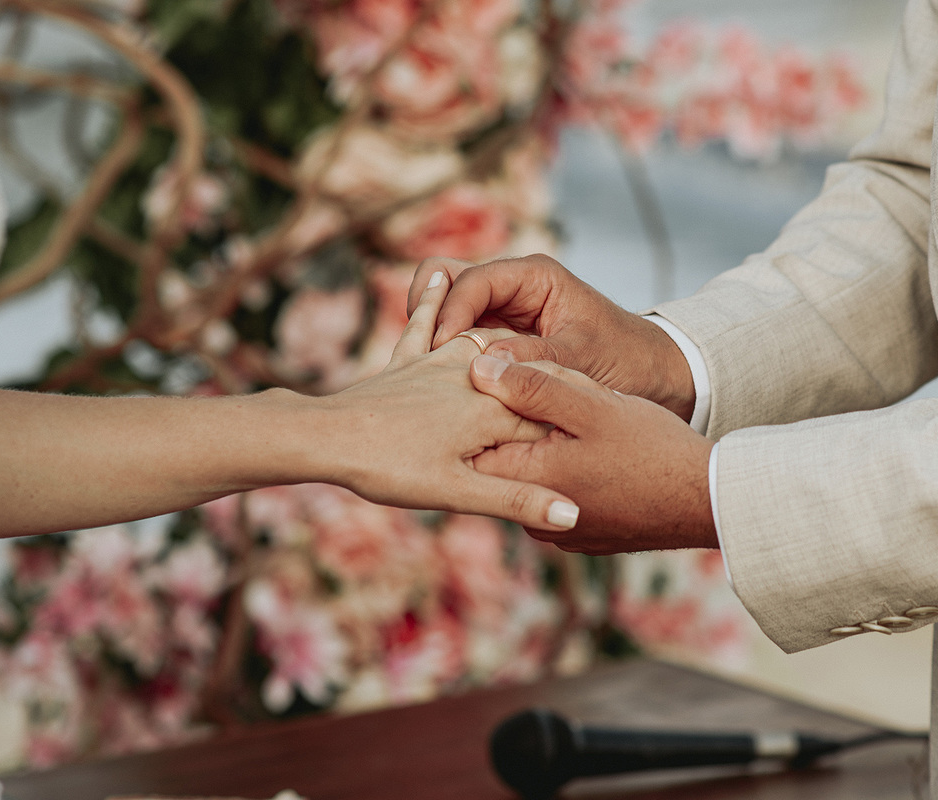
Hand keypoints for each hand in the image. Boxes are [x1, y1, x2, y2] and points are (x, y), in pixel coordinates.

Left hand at [307, 272, 580, 531]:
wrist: (327, 439)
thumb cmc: (391, 469)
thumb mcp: (458, 493)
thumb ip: (518, 499)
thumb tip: (573, 514)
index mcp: (492, 412)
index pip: (548, 417)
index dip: (576, 426)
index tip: (610, 428)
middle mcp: (471, 379)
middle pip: (523, 378)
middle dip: (550, 381)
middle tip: (588, 375)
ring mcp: (438, 364)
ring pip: (483, 343)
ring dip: (508, 340)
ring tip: (539, 322)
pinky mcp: (408, 360)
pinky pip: (425, 324)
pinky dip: (433, 300)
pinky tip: (439, 272)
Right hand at [406, 254, 697, 419]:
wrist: (651, 375)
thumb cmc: (625, 360)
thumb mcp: (582, 360)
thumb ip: (535, 359)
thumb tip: (484, 363)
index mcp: (534, 276)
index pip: (472, 281)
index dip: (450, 314)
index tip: (437, 352)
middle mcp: (512, 287)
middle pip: (446, 281)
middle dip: (428, 315)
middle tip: (420, 359)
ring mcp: (501, 311)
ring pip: (446, 309)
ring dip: (433, 337)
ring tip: (424, 375)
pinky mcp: (497, 338)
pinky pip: (459, 339)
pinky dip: (446, 356)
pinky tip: (440, 386)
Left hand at [466, 353, 716, 553]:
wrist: (707, 500)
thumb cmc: (652, 449)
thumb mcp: (591, 405)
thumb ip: (532, 386)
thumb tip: (478, 369)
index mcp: (528, 483)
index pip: (474, 444)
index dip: (479, 406)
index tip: (494, 381)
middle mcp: (534, 519)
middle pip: (499, 463)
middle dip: (508, 426)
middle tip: (530, 397)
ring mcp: (559, 532)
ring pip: (529, 479)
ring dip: (537, 449)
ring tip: (561, 418)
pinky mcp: (582, 535)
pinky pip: (555, 496)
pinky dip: (562, 472)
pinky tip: (585, 449)